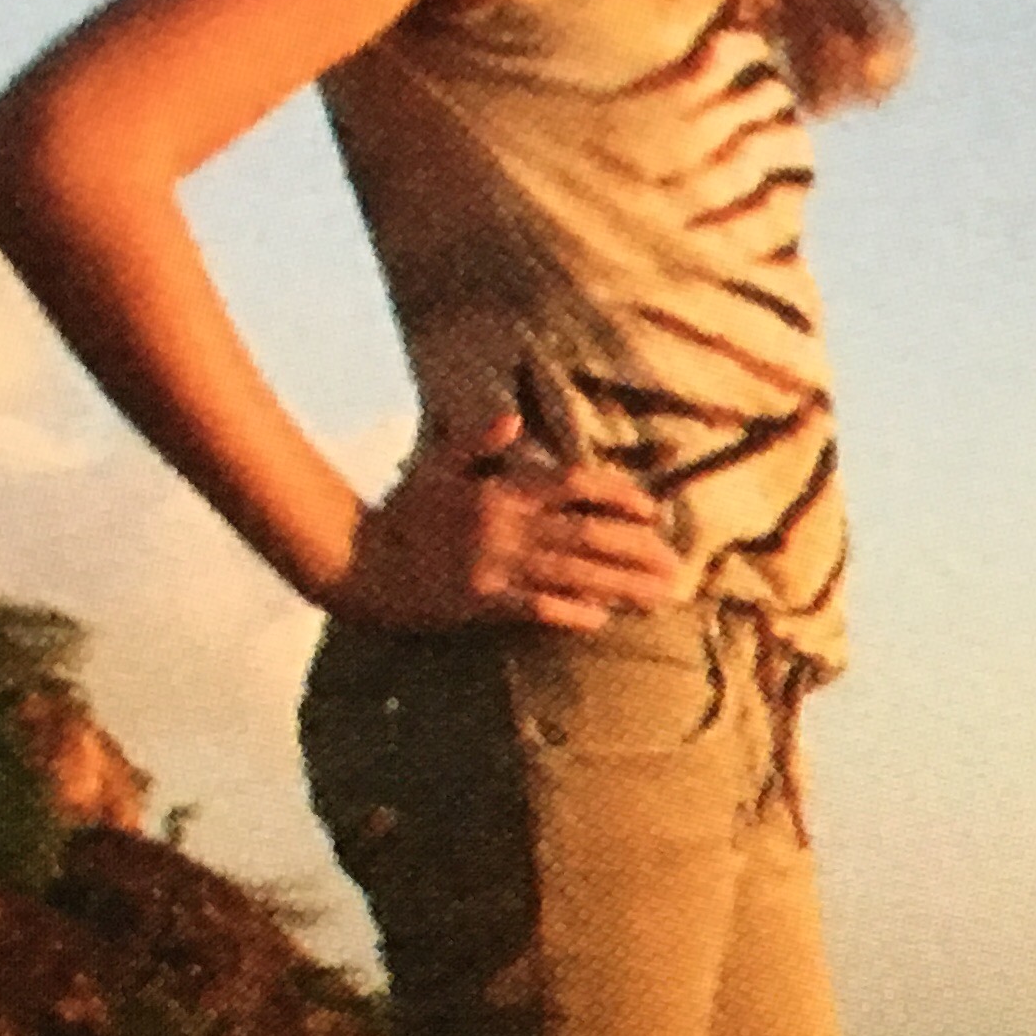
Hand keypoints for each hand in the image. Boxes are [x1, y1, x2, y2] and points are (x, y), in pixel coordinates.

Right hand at [329, 411, 690, 629]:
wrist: (358, 561)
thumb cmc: (401, 513)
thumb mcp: (435, 466)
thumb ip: (477, 444)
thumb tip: (511, 417)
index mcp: (500, 491)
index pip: (572, 485)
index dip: (617, 495)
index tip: (653, 509)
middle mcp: (505, 525)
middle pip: (587, 533)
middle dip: (637, 548)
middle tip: (677, 564)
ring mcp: (495, 564)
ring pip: (574, 573)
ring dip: (622, 585)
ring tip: (660, 597)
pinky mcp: (481, 601)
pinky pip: (536, 606)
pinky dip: (571, 611)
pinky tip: (602, 618)